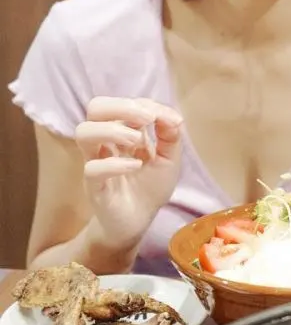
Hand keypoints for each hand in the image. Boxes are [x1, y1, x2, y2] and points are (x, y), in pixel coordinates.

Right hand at [75, 97, 183, 250]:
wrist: (140, 221)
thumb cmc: (151, 186)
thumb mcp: (169, 158)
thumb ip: (171, 135)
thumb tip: (172, 115)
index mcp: (123, 130)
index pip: (123, 103)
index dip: (146, 104)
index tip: (168, 119)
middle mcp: (106, 141)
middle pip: (95, 108)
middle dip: (121, 106)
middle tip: (146, 119)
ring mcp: (96, 162)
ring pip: (84, 132)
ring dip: (114, 130)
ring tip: (138, 141)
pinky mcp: (94, 186)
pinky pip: (91, 169)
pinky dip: (115, 163)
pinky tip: (136, 166)